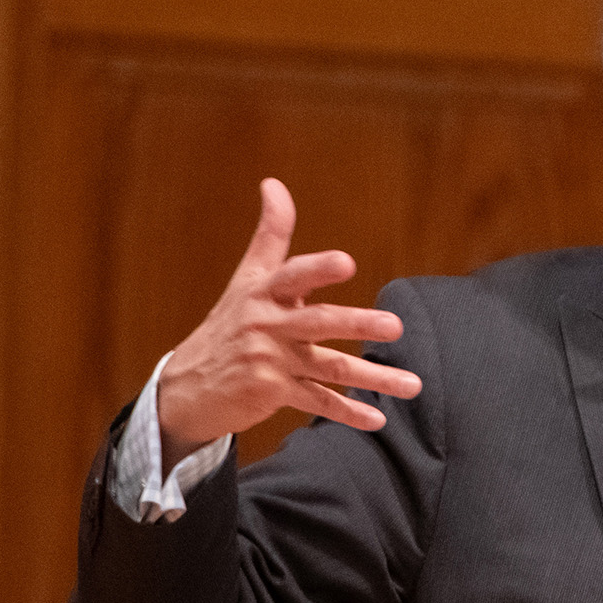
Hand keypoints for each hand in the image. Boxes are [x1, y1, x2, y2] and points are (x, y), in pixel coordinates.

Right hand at [154, 178, 418, 458]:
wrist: (189, 384)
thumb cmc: (230, 324)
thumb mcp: (247, 277)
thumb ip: (271, 234)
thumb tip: (274, 183)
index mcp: (264, 292)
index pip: (293, 276)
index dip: (318, 270)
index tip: (347, 263)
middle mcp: (267, 325)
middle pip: (320, 323)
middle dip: (358, 324)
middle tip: (395, 326)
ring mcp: (270, 361)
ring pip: (331, 368)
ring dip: (374, 377)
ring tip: (412, 384)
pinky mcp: (272, 392)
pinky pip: (318, 401)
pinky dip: (349, 412)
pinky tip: (377, 419)